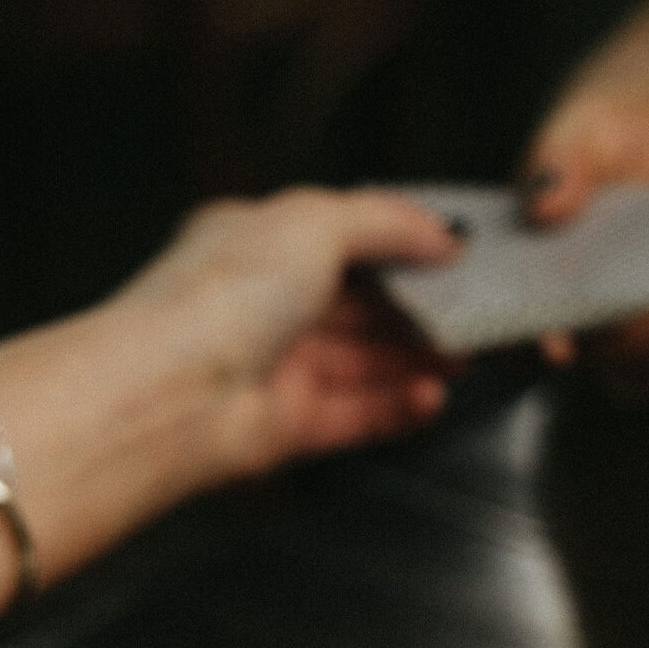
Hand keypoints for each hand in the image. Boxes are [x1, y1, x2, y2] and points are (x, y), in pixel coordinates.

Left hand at [113, 187, 459, 477]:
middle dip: (423, 308)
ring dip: (420, 358)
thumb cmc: (217, 298)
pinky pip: (359, 415)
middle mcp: (267, 303)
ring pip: (367, 362)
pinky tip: (432, 395)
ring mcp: (278, 366)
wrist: (169, 394)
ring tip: (469, 355)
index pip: (346, 237)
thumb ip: (386, 221)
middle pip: (364, 304)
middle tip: (479, 310)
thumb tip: (442, 233)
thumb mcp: (313, 222)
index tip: (457, 255)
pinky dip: (400, 406)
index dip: (404, 246)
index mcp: (259, 241)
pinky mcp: (289, 426)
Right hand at [524, 93, 648, 406]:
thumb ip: (564, 166)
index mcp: (542, 289)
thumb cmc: (633, 150)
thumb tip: (543, 203)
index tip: (549, 342)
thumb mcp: (597, 137)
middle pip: (599, 356)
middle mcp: (596, 330)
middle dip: (619, 347)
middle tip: (636, 328)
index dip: (526, 345)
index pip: (518, 335)